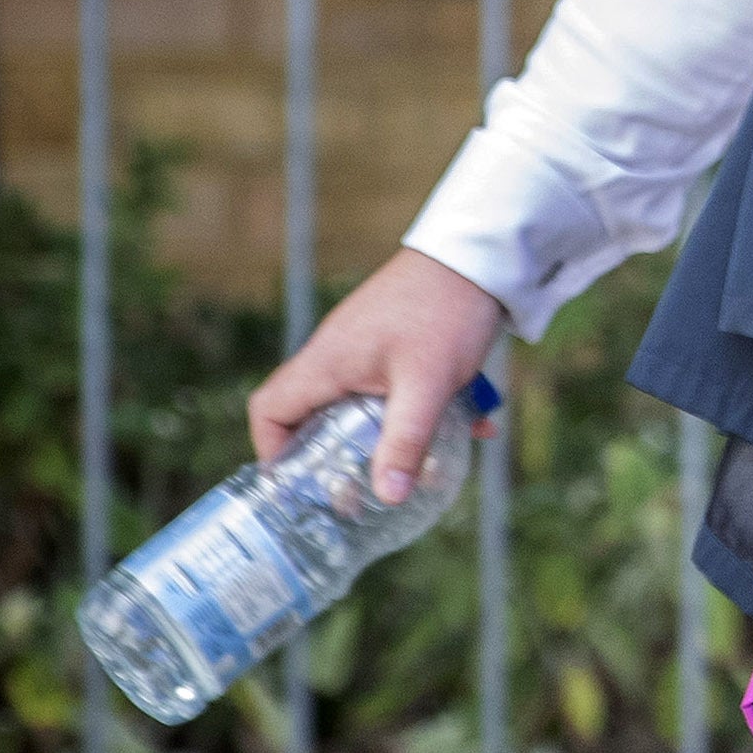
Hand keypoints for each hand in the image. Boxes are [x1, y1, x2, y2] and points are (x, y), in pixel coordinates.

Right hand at [247, 248, 504, 503]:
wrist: (482, 254)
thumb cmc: (446, 312)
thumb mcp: (426, 385)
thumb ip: (406, 442)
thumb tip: (389, 497)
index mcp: (326, 361)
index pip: (269, 410)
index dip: (273, 451)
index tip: (301, 483)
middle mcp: (337, 352)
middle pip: (312, 414)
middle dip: (335, 455)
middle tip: (363, 489)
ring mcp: (367, 344)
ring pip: (362, 403)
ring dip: (390, 434)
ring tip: (426, 466)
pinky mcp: (399, 340)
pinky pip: (398, 386)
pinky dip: (426, 409)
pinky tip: (475, 422)